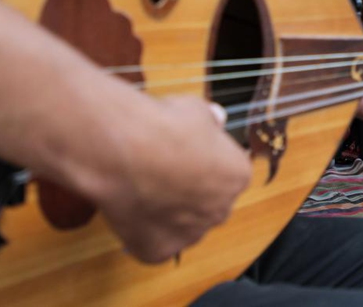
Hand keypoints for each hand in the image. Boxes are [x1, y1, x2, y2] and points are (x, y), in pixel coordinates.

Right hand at [95, 96, 250, 262]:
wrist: (124, 149)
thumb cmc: (163, 125)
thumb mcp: (196, 110)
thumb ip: (209, 121)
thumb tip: (214, 119)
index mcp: (237, 176)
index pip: (227, 174)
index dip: (204, 164)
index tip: (184, 154)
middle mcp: (222, 209)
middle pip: (209, 203)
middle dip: (190, 192)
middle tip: (162, 173)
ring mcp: (192, 234)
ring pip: (184, 227)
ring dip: (169, 213)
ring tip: (142, 189)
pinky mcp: (160, 251)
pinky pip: (156, 244)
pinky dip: (144, 232)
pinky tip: (130, 209)